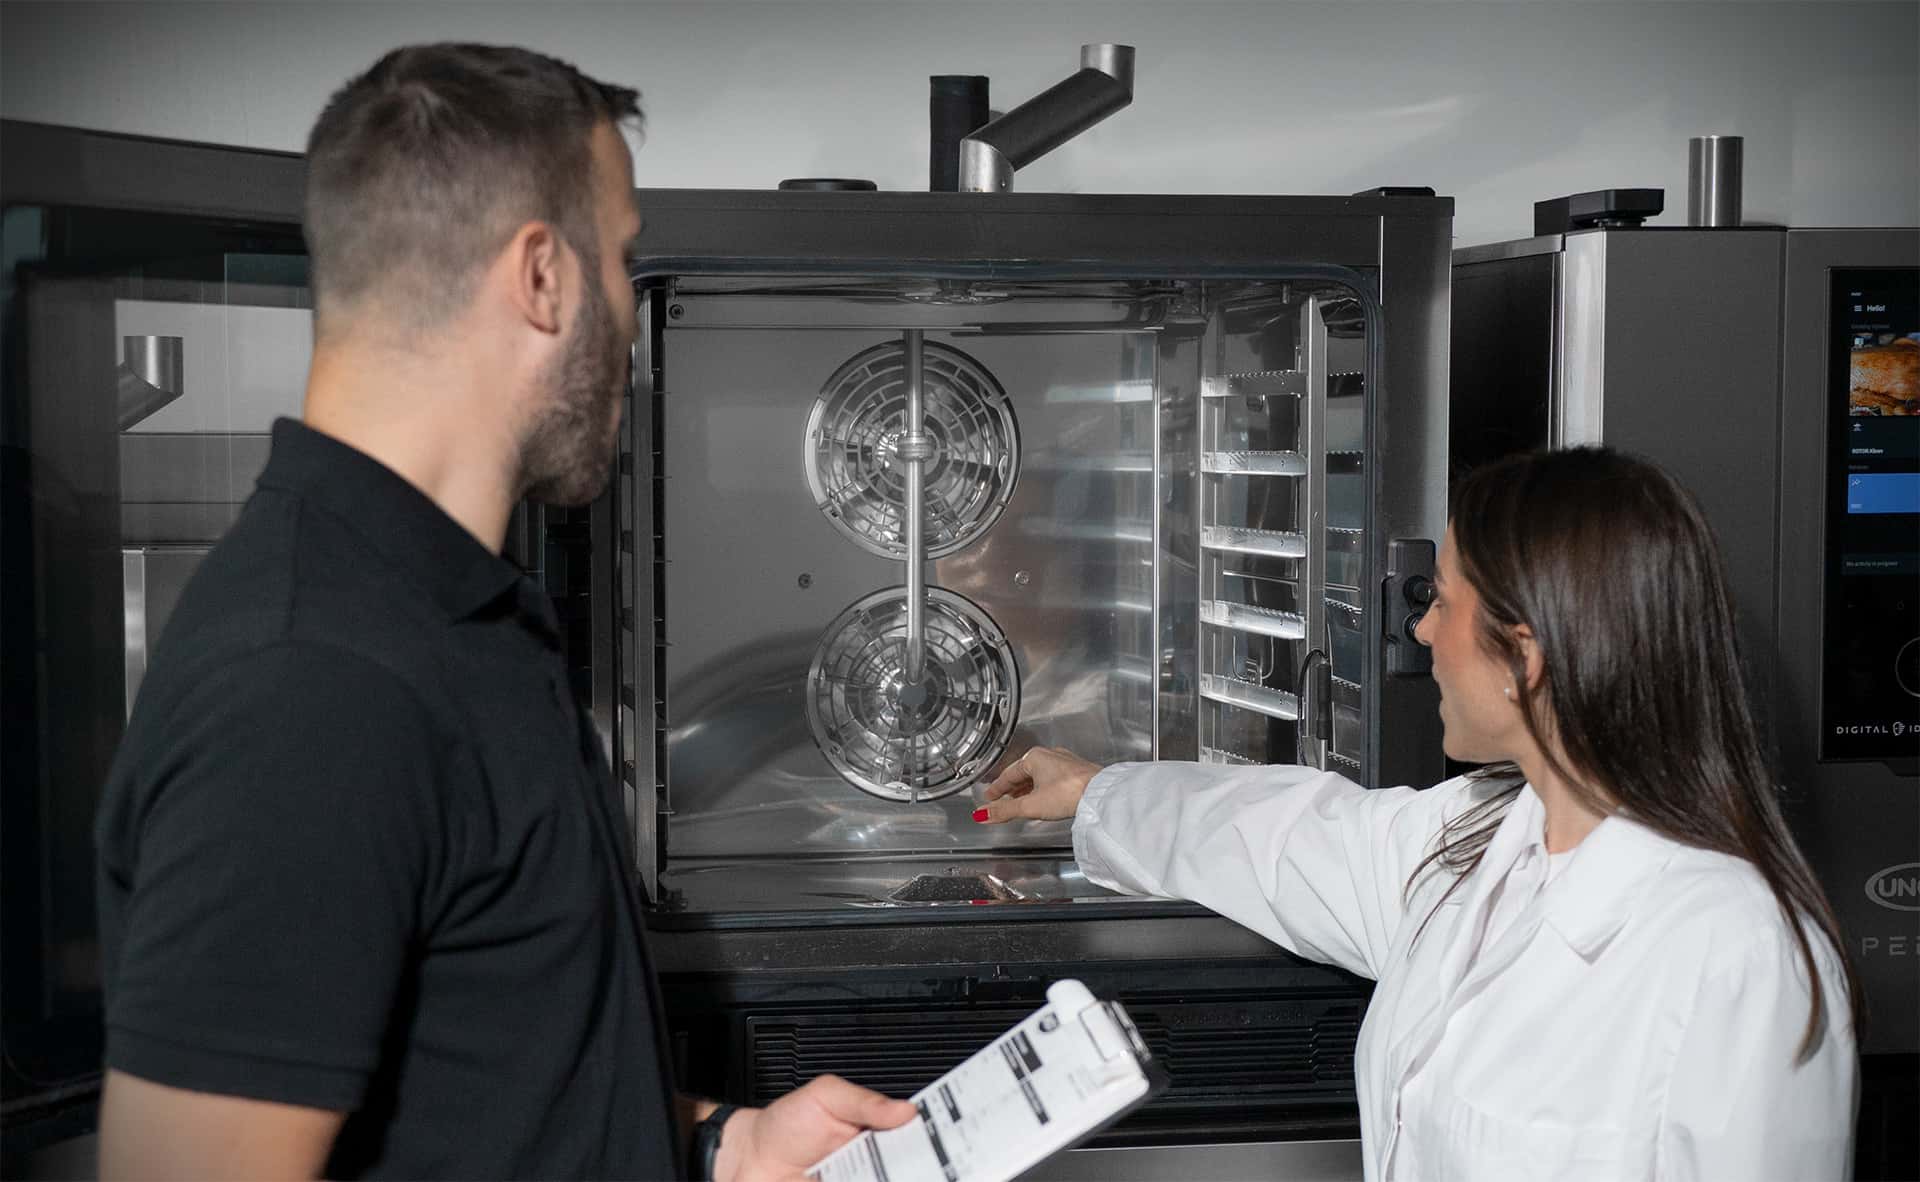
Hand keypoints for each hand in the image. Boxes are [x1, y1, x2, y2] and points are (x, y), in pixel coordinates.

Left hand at [712, 1075, 914, 1181]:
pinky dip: (872, 1181)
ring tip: (877, 1170)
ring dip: (895, 1173)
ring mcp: (863, 1180)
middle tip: (905, 1160)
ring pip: (894, 1179)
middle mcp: (876, 1163)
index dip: (932, 1138)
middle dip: (916, 1163)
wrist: (750, 1162)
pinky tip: (859, 1176)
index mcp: (877, 1130)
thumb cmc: (784, 1125)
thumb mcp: (824, 1096)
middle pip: (911, 1165)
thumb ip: (863, 1101)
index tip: (940, 1141)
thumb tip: (906, 1109)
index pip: (916, 1135)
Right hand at [975, 746, 1101, 822]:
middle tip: (1002, 799)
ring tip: (1021, 801)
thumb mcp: (1030, 805)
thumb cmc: (1068, 793)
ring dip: (1027, 788)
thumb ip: (1005, 810)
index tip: (989, 796)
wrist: (1099, 794)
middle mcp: (1049, 755)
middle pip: (1023, 773)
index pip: (1008, 774)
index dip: (997, 787)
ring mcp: (1064, 762)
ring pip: (1039, 775)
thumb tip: (982, 814)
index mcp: (1034, 758)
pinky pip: (1052, 778)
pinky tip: (1044, 797)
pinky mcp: (1077, 771)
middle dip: (1012, 787)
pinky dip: (1042, 787)